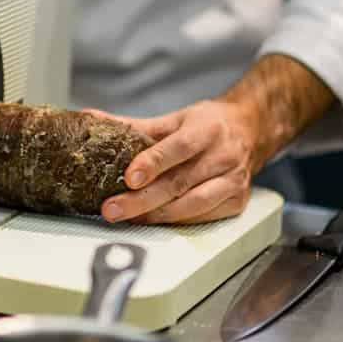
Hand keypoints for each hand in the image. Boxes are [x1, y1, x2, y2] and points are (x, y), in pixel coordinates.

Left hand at [86, 99, 259, 224]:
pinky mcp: (237, 202)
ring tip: (126, 218)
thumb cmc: (207, 125)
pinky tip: (151, 221)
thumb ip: (134, 125)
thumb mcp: (175, 119)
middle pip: (180, 182)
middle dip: (142, 199)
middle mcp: (224, 156)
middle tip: (112, 208)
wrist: (250, 131)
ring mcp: (233, 181)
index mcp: (208, 129)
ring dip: (156, 215)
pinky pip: (203, 217)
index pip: (180, 147)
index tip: (129, 177)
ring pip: (192, 205)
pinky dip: (175, 221)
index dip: (153, 163)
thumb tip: (92, 119)